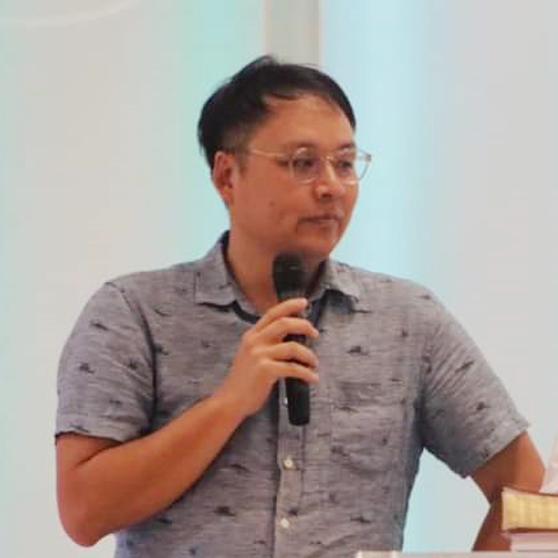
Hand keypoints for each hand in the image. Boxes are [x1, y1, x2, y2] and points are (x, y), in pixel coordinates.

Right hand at [214, 298, 319, 418]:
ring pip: (293, 347)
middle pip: (284, 323)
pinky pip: (293, 368)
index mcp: (251, 336)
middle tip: (315, 333)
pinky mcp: (266, 370)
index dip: (289, 305)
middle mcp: (255, 341)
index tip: (304, 302)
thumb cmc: (243, 381)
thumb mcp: (250, 355)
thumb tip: (291, 339)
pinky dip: (307, 373)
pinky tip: (312, 378)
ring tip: (314, 363)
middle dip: (304, 325)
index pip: (272, 313)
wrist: (230, 401)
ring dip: (309, 355)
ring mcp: (260, 355)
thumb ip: (265, 344)